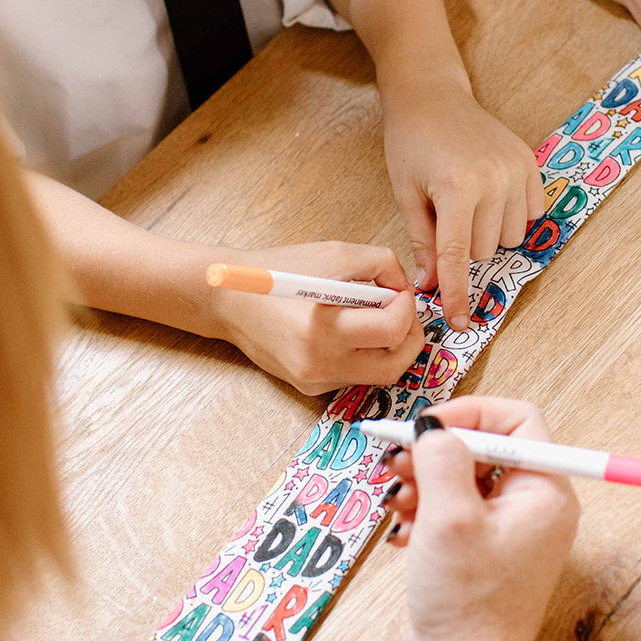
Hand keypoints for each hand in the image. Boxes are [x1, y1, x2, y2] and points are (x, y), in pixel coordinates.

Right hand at [209, 241, 424, 396]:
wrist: (229, 300)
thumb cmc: (279, 272)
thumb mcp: (334, 253)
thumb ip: (380, 263)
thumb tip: (403, 289)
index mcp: (322, 326)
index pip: (391, 331)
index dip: (407, 309)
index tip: (400, 293)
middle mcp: (319, 362)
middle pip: (394, 366)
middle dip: (410, 338)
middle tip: (405, 314)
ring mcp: (314, 380)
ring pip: (377, 376)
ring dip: (390, 350)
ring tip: (382, 321)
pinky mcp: (310, 387)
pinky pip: (354, 377)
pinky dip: (365, 356)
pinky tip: (353, 333)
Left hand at [380, 74, 544, 331]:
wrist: (433, 95)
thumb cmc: (411, 143)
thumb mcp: (406, 194)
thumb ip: (423, 242)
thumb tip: (432, 286)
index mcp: (456, 188)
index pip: (459, 256)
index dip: (457, 293)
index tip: (460, 322)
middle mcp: (493, 179)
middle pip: (486, 250)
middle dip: (465, 246)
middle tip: (444, 214)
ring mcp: (516, 170)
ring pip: (510, 237)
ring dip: (489, 232)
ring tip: (467, 202)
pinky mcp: (531, 163)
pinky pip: (530, 215)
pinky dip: (510, 216)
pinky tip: (490, 196)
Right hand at [384, 400, 578, 640]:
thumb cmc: (466, 602)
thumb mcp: (449, 516)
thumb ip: (441, 457)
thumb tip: (432, 426)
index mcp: (545, 492)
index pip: (517, 421)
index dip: (468, 414)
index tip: (425, 426)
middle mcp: (534, 508)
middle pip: (484, 448)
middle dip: (436, 452)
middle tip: (396, 464)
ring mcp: (509, 533)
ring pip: (462, 480)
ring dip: (423, 483)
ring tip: (395, 503)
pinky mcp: (483, 554)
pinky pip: (453, 512)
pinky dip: (424, 513)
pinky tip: (402, 534)